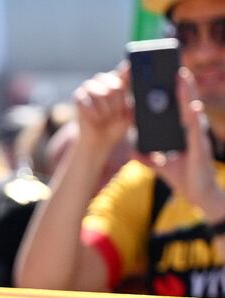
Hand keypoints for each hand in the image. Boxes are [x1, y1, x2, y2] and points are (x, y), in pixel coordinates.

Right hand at [74, 68, 133, 152]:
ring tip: (106, 117)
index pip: (125, 71)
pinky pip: (87, 103)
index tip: (129, 67)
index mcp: (119, 80)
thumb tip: (137, 91)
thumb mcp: (130, 114)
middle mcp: (104, 79)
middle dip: (119, 105)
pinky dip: (94, 114)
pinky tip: (95, 118)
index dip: (127, 70)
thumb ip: (134, 101)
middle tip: (117, 114)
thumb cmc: (117, 124)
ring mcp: (90, 86)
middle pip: (116, 86)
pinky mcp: (78, 96)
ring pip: (102, 94)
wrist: (100, 139)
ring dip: (107, 111)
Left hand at [138, 68, 224, 221]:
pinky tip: (190, 107)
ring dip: (187, 93)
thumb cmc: (184, 177)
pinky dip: (192, 116)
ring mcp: (197, 136)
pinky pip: (195, 128)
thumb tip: (133, 149)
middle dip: (180, 85)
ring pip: (191, 109)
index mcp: (183, 132)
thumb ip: (147, 157)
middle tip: (173, 67)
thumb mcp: (160, 165)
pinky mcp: (200, 146)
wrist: (197, 195)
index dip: (174, 92)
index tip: (166, 77)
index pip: (177, 108)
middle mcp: (191, 130)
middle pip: (185, 102)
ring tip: (181, 76)